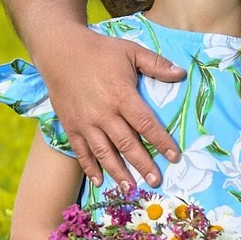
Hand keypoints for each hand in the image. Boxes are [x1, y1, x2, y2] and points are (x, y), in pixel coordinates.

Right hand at [36, 22, 184, 188]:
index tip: (174, 157)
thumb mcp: (130, 51)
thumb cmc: (99, 50)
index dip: (162, 141)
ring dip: (119, 172)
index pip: (146, 124)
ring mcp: (85, 122)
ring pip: (104, 152)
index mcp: (122, 95)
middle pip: (127, 144)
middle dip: (143, 164)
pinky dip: (90, 167)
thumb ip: (156, 64)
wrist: (59, 50)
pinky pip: (81, 151)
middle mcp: (104, 113)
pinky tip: (100, 181)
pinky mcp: (71, 126)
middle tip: (156, 181)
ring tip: (131, 189)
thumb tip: (181, 74)